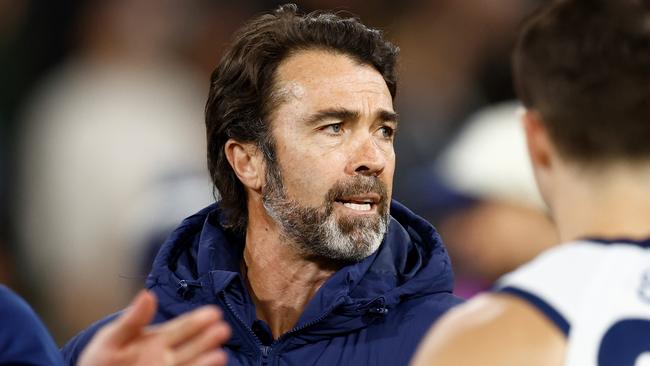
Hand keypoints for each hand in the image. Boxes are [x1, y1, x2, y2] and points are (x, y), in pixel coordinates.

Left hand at [78, 290, 229, 365]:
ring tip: (220, 355)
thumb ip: (132, 320)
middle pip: (192, 346)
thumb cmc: (99, 362)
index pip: (182, 327)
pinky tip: (208, 365)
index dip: (197, 320)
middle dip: (207, 339)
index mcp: (157, 339)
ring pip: (190, 364)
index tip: (214, 313)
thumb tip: (148, 294)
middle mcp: (167, 357)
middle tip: (223, 329)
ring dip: (205, 360)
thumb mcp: (112, 339)